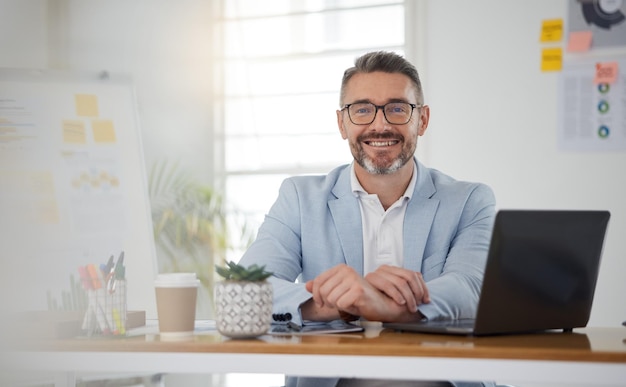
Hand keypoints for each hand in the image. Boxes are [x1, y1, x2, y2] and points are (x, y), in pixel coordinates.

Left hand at [304, 264, 421, 321]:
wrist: (380, 305)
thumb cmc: (359, 299)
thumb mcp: (337, 292)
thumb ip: (322, 288)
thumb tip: (307, 285)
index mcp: (340, 268)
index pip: (317, 282)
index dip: (317, 296)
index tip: (323, 302)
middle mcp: (347, 270)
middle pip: (323, 291)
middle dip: (329, 302)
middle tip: (340, 303)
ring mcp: (353, 278)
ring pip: (331, 298)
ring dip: (338, 306)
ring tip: (348, 303)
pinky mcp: (358, 289)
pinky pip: (341, 304)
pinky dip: (346, 309)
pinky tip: (355, 305)